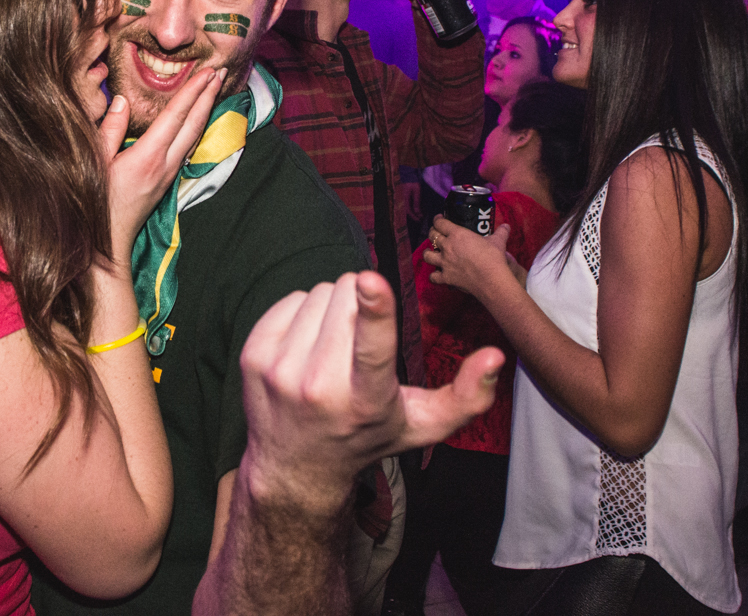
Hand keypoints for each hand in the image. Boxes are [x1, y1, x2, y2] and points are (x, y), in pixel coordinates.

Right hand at [96, 67, 222, 264]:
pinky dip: (196, 126)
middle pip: (193, 124)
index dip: (192, 92)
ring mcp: (169, 173)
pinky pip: (188, 146)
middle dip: (208, 96)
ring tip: (213, 88)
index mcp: (148, 156)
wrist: (108, 242)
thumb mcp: (94, 162)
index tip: (207, 73)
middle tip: (219, 71)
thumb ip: (108, 130)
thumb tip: (120, 100)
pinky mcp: (167, 180)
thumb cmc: (96, 202)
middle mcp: (165, 164)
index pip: (175, 116)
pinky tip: (197, 118)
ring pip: (194, 136)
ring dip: (205, 109)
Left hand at [238, 271, 502, 515]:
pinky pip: (291, 298)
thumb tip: (495, 355)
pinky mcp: (252, 357)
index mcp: (365, 401)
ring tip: (335, 346)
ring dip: (334, 308)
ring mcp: (280, 372)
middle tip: (360, 340)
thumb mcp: (422, 426)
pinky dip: (305, 311)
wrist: (296, 467)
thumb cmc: (367, 437)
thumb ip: (467, 396)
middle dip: (361, 302)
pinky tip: (309, 344)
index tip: (370, 280)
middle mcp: (318, 388)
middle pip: (347, 295)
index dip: (374, 310)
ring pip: (320, 292)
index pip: (372, 349)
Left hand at [423, 217, 516, 300]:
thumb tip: (506, 226)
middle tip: (437, 233)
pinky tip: (437, 274)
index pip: (440, 223)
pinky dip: (434, 275)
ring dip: (428, 253)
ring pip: (427, 255)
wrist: (491, 280)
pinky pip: (433, 276)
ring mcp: (445, 263)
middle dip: (433, 233)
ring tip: (432, 253)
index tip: (439, 219)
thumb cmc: (493, 258)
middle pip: (432, 236)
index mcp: (457, 234)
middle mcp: (447, 247)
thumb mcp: (498, 241)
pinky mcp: (446, 277)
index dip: (438, 219)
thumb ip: (501, 232)